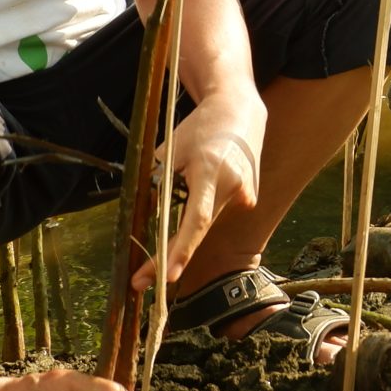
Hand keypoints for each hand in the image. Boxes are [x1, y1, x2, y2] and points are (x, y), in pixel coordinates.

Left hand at [133, 88, 265, 292]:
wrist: (239, 110)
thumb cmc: (200, 127)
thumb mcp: (169, 151)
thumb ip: (158, 185)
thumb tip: (146, 218)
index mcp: (210, 171)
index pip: (195, 219)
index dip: (180, 250)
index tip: (164, 276)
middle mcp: (233, 186)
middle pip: (198, 228)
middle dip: (170, 256)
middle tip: (141, 281)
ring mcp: (245, 194)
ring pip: (206, 220)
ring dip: (188, 222)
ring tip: (191, 179)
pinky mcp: (249, 197)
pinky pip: (218, 211)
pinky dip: (204, 206)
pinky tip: (208, 176)